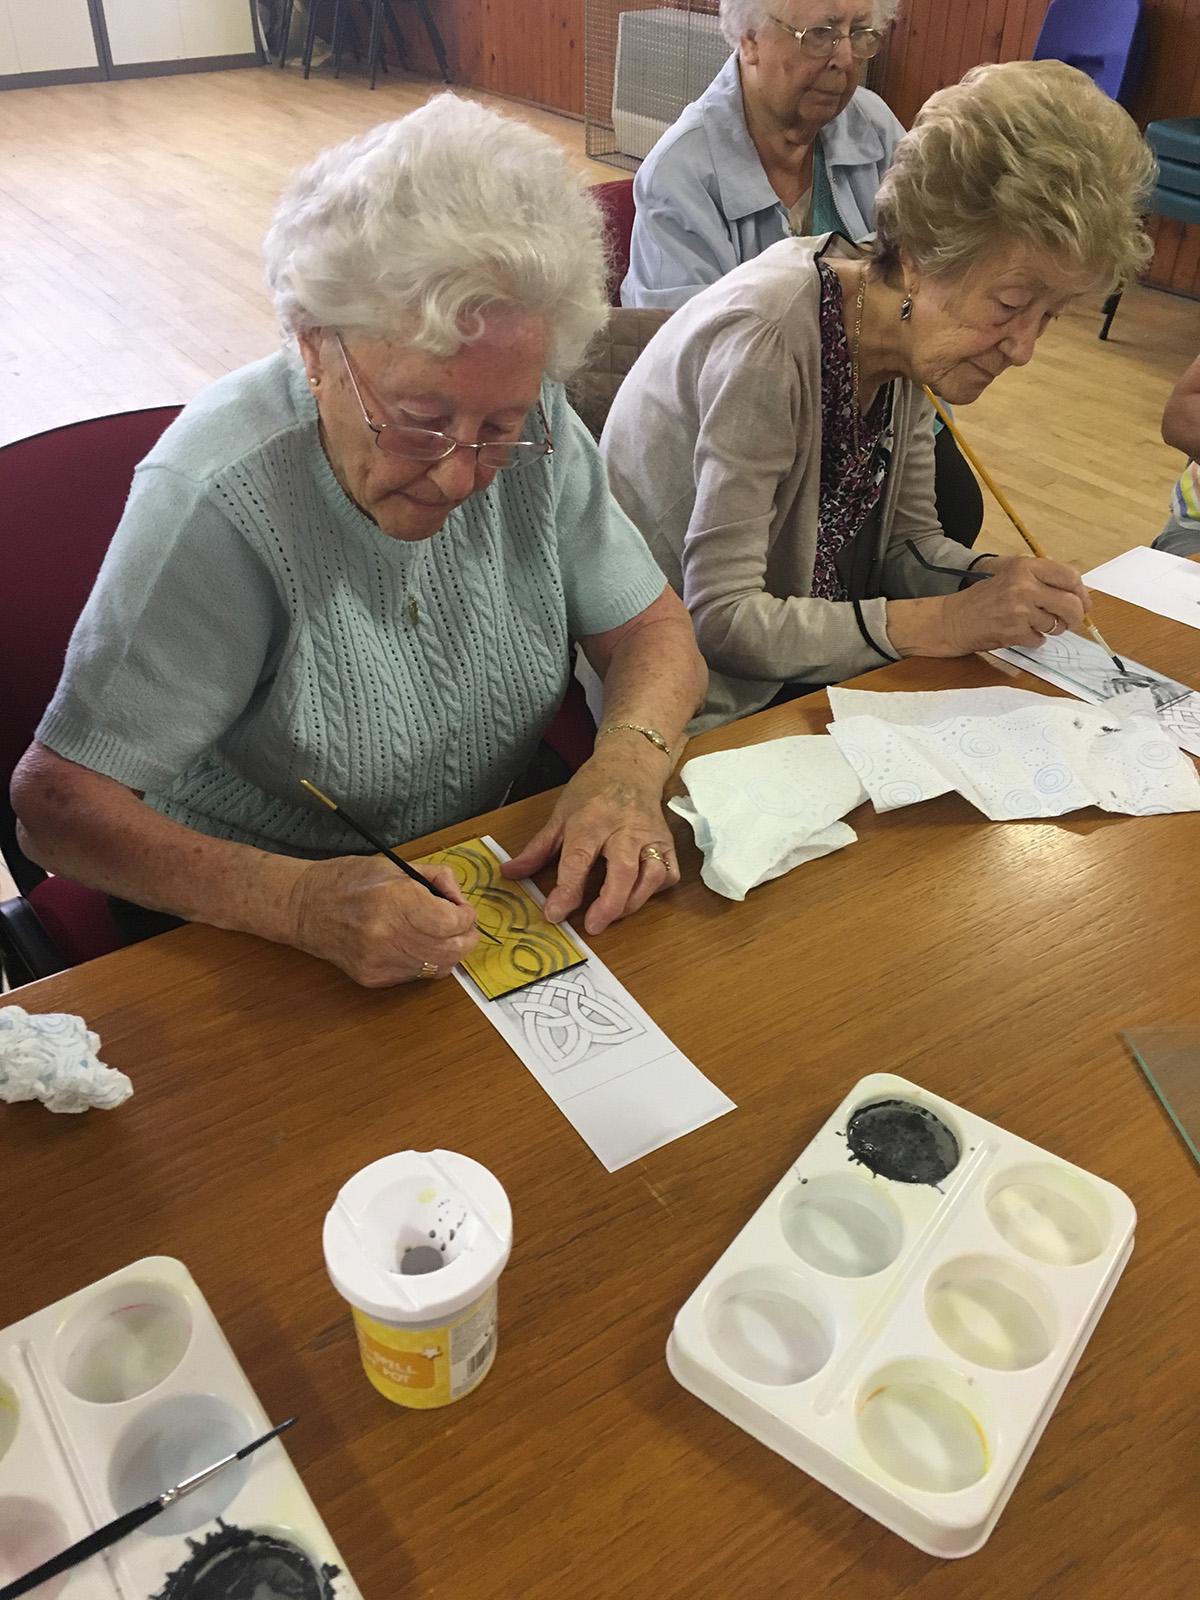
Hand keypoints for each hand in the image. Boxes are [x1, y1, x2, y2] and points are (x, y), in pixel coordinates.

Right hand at [289, 855, 478, 987]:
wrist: (304, 907)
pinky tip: (412, 944)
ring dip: (448, 951)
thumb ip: (437, 879)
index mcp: (396, 900)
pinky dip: (425, 962)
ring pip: (441, 968)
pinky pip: (417, 976)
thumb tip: (460, 900)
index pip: (454, 922)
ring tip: (436, 934)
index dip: (467, 916)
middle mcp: (390, 935)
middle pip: (454, 950)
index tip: (462, 910)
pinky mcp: (374, 978)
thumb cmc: (348, 880)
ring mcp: (381, 961)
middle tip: (459, 924)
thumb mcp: (396, 865)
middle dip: (465, 936)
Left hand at [502, 741, 679, 935]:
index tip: (555, 914)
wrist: (630, 765)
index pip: (578, 860)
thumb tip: (509, 874)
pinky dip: (656, 890)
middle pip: (622, 871)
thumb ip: (537, 849)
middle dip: (609, 904)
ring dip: (634, 901)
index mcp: (590, 821)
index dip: (566, 891)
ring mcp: (650, 836)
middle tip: (593, 926)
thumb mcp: (559, 815)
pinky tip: (637, 895)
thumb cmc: (592, 792)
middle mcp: (623, 829)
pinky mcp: (668, 842)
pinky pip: (668, 874)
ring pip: (652, 875)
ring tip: (614, 915)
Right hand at [890, 557, 1089, 656]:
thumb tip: (1078, 593)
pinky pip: (1040, 640)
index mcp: (1026, 567)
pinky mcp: (1014, 632)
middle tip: (1069, 621)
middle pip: (1071, 604)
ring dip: (1050, 629)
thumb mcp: (1012, 574)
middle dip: (1075, 616)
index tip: (1082, 602)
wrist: (954, 620)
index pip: (1070, 577)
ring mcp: (1019, 610)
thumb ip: (1042, 578)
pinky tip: (1020, 633)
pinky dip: (1034, 640)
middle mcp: (1024, 586)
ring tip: (1033, 624)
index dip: (1081, 592)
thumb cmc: (985, 598)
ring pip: (1056, 625)